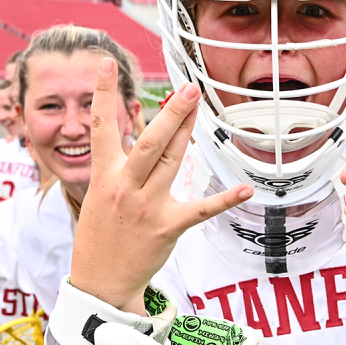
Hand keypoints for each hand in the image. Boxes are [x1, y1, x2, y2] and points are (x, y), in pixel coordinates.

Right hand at [70, 59, 251, 314]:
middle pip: (149, 141)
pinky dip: (224, 200)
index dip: (102, 93)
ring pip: (171, 162)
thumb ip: (119, 165)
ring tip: (199, 106)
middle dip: (169, 113)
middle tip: (186, 87)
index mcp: (104, 176)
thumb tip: (138, 136)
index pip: (102, 127)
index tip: (105, 63)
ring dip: (187, 132)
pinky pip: (200, 210)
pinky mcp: (167, 226)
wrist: (100, 281)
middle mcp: (124, 186)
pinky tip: (245, 189)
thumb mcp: (99, 194)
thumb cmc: (102, 235)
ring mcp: (147, 206)